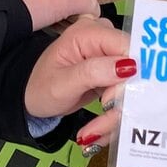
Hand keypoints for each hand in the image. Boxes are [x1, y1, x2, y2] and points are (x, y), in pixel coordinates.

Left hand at [24, 14, 135, 151]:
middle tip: (99, 127)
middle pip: (134, 70)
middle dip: (120, 103)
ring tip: (93, 133)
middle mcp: (104, 39)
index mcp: (90, 32)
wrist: (32, 97)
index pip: (128, 47)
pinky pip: (125, 94)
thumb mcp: (63, 83)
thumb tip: (130, 66)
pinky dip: (113, 115)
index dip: (130, 75)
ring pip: (132, 87)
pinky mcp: (113, 74)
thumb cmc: (40, 86)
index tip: (110, 101)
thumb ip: (94, 72)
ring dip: (115, 116)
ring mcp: (110, 56)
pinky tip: (98, 130)